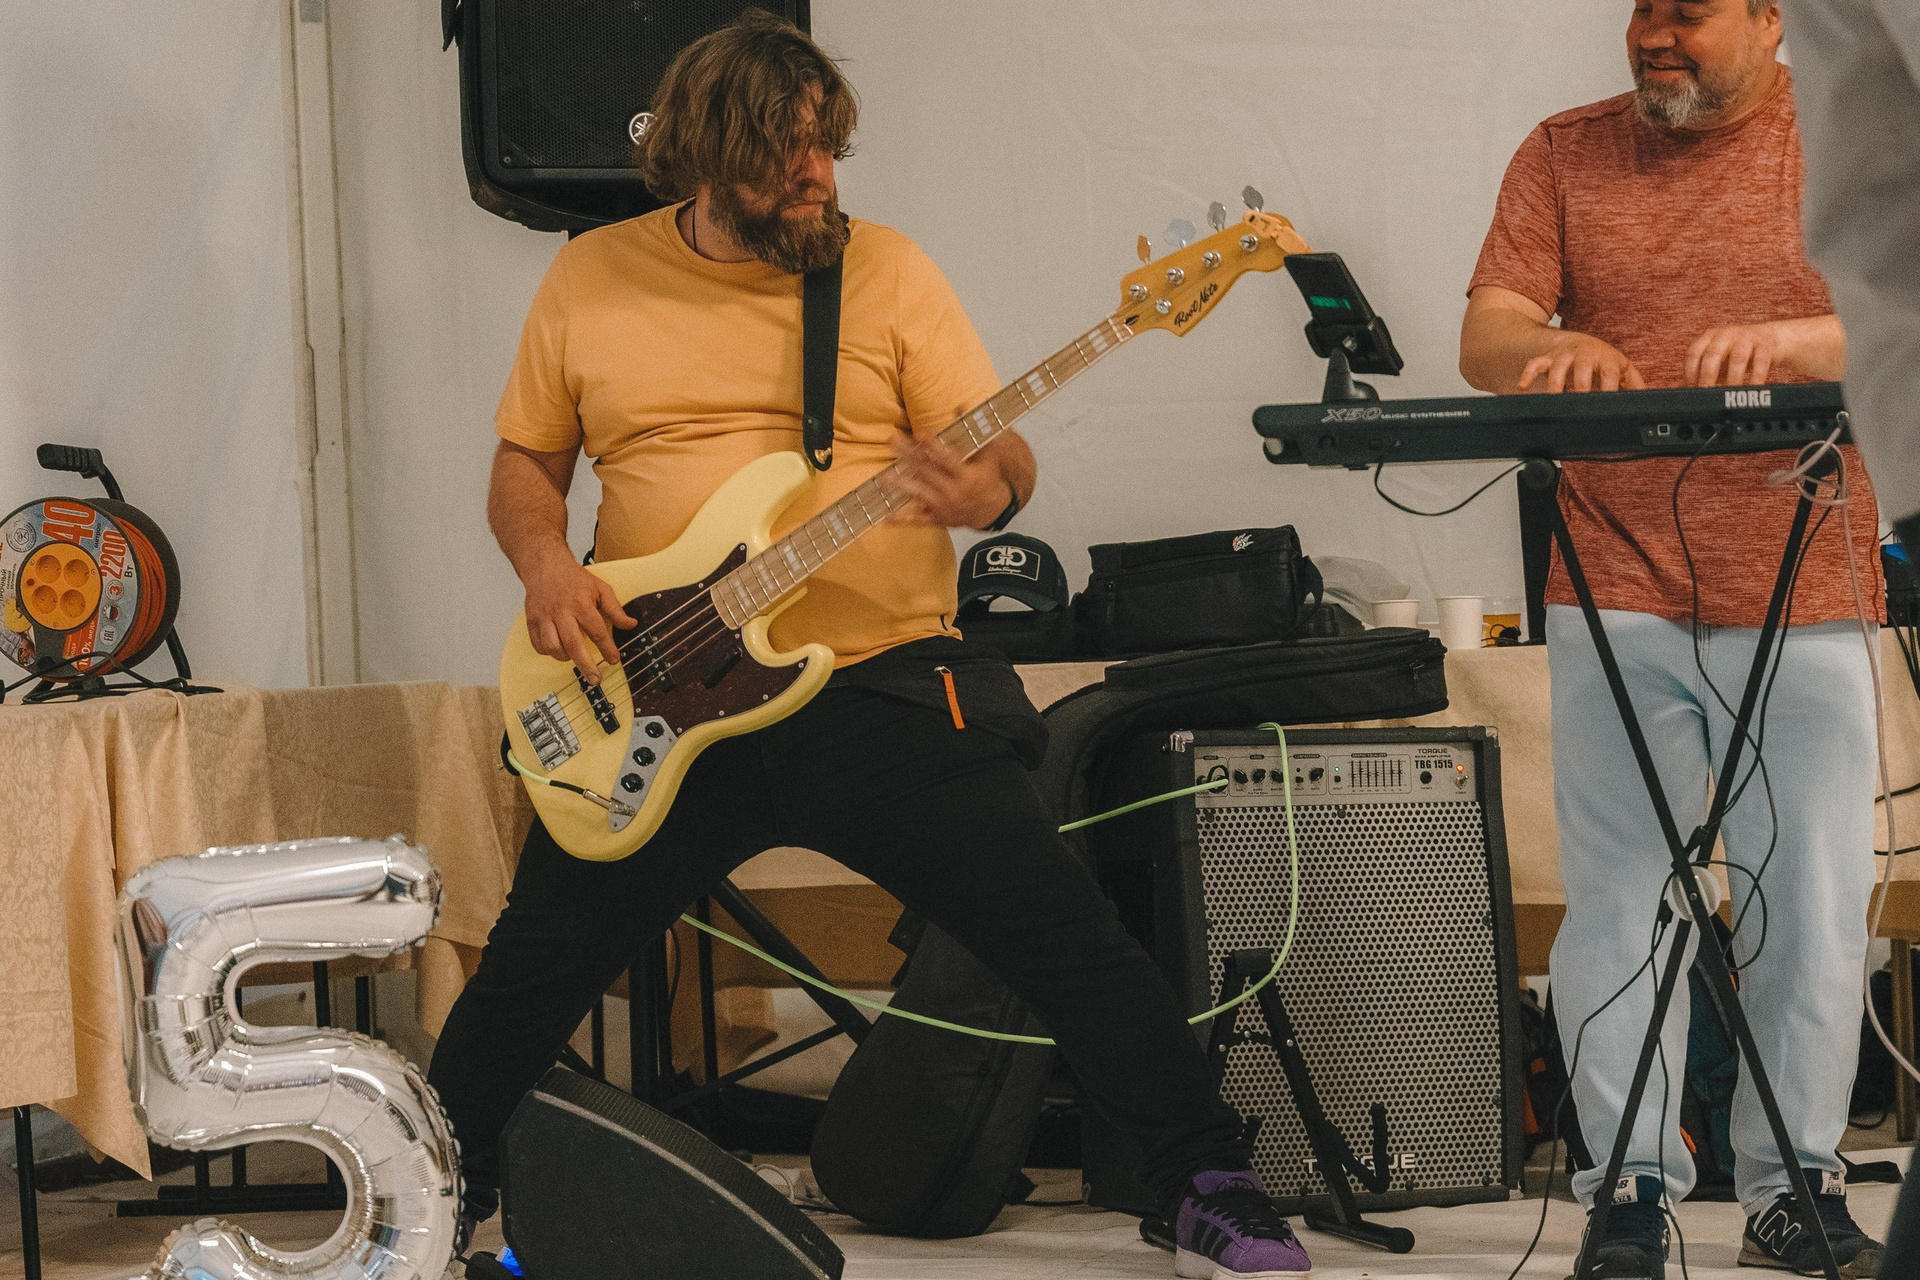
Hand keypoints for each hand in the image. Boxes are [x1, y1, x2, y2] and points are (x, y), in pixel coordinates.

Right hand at [519, 543, 635, 682]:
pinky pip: (538, 645)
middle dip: (585, 665)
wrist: (545, 565)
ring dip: (565, 657)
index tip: (614, 660)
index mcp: (580, 603)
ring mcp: (544, 617)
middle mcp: (561, 611)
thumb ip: (615, 609)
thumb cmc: (573, 578)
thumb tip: (631, 625)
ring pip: (552, 646)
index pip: (597, 630)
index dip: (607, 648)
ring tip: (575, 659)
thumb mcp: (600, 588)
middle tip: (595, 679)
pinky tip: (558, 651)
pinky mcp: (532, 620)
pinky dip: (548, 653)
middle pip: (573, 643)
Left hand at [890, 432, 1016, 528]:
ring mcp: (944, 507)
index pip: (948, 459)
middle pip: (927, 472)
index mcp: (967, 476)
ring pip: (919, 494)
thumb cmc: (988, 478)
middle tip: (893, 440)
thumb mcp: (987, 454)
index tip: (920, 435)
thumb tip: (961, 405)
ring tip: (884, 478)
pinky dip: (902, 520)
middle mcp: (954, 492)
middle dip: (909, 455)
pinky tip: (886, 517)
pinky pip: (917, 521)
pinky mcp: (937, 519)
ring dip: (901, 485)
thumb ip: (973, 432)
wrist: (992, 511)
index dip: (934, 447)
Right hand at [1517, 332, 1646, 392]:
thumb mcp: (1621, 367)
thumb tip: (1649, 399)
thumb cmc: (1602, 359)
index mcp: (1605, 358)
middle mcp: (1584, 355)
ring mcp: (1564, 356)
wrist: (1581, 342)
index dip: (1609, 386)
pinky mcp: (1548, 359)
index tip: (1607, 401)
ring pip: (1557, 367)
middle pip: (1582, 367)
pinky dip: (1528, 374)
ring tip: (1554, 398)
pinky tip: (1522, 386)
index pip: (1609, 372)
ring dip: (1554, 383)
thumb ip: (1634, 383)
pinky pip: (1535, 364)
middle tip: (1579, 400)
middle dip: (1580, 383)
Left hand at [1683, 317, 1849, 385]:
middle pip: (1713, 354)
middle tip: (1707, 393)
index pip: (1694, 352)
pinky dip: (1756, 377)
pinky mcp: (1765, 344)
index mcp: (1709, 337)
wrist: (1769, 339)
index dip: (1690, 371)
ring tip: (1730, 393)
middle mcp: (1726, 334)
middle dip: (1708, 375)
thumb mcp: (1716, 361)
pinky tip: (1753, 389)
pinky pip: (1761, 361)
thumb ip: (1698, 374)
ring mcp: (1746, 337)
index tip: (1692, 388)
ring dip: (1733, 378)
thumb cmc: (1735, 353)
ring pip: (1737, 358)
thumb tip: (1677, 391)